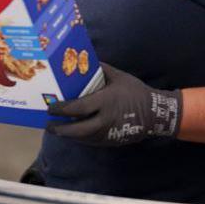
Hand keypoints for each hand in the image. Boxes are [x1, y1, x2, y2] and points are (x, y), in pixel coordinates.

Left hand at [46, 64, 181, 146]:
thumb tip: (82, 61)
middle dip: (60, 129)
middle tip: (49, 125)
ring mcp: (108, 133)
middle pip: (77, 130)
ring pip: (83, 138)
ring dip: (68, 135)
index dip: (61, 109)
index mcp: (105, 101)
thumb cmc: (135, 92)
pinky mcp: (112, 141)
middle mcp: (105, 120)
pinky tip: (73, 134)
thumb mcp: (118, 76)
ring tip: (57, 129)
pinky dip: (80, 139)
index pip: (78, 108)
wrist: (155, 113)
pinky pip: (91, 142)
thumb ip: (99, 69)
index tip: (50, 108)